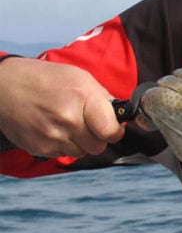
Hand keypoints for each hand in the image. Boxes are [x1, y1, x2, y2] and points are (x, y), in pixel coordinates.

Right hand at [0, 58, 122, 156]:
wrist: (6, 87)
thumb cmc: (47, 79)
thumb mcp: (81, 78)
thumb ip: (103, 98)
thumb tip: (119, 116)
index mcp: (82, 98)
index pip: (111, 132)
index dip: (115, 132)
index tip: (113, 128)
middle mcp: (68, 119)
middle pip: (98, 147)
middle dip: (98, 138)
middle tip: (89, 125)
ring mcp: (52, 136)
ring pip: (82, 153)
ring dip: (80, 143)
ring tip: (68, 125)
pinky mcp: (39, 148)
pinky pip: (63, 155)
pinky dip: (63, 145)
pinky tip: (54, 129)